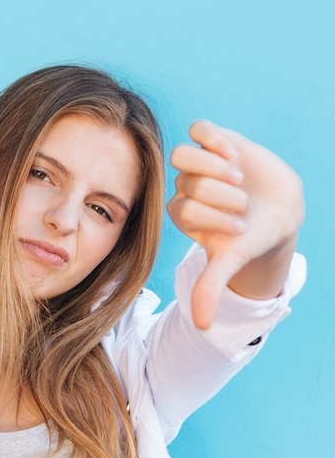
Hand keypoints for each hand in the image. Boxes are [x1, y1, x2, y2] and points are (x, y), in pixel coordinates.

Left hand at [167, 120, 303, 329]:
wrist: (277, 208)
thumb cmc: (250, 236)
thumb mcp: (231, 260)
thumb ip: (210, 286)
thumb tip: (201, 327)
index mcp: (182, 213)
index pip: (181, 208)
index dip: (213, 217)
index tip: (238, 227)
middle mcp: (184, 187)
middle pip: (186, 183)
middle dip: (221, 196)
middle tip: (243, 205)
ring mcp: (197, 164)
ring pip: (184, 156)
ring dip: (215, 167)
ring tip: (238, 177)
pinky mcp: (213, 140)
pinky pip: (200, 130)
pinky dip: (214, 139)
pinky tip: (234, 153)